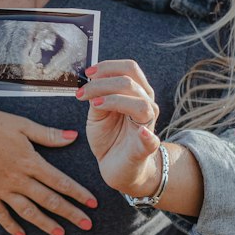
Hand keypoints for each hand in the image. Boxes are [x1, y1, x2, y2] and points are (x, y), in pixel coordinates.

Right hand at [0, 107, 98, 234]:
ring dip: (46, 224)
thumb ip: (49, 135)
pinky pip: (1, 215)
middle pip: (50, 201)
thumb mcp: (23, 126)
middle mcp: (19, 180)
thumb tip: (73, 137)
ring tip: (61, 234)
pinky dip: (11, 226)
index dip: (79, 194)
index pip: (61, 182)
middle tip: (87, 225)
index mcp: (31, 162)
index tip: (93, 204)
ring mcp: (2, 190)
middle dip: (70, 214)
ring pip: (29, 212)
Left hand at [76, 59, 164, 197]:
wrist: (116, 167)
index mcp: (136, 93)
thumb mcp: (97, 113)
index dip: (108, 66)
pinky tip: (142, 132)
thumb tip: (92, 80)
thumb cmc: (109, 136)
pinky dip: (148, 136)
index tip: (88, 73)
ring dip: (115, 100)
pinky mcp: (146, 148)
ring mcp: (148, 126)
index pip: (129, 69)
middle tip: (82, 93)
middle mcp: (146, 105)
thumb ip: (97, 97)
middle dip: (103, 83)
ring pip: (141, 104)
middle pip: (131, 82)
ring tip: (95, 105)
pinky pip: (152, 140)